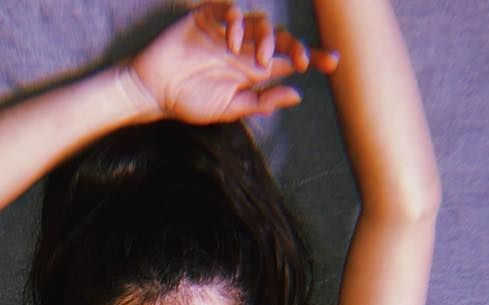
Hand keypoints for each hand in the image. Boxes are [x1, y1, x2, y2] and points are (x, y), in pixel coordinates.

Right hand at [126, 3, 338, 123]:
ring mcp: (227, 32)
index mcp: (253, 71)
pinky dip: (236, 21)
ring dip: (267, 37)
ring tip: (260, 58)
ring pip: (259, 22)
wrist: (154, 92)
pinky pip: (229, 10)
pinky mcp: (207, 19)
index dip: (313, 57)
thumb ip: (261, 102)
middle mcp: (245, 49)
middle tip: (300, 61)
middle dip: (295, 47)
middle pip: (280, 38)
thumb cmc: (189, 102)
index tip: (333, 62)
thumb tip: (295, 95)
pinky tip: (233, 40)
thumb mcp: (230, 110)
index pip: (289, 61)